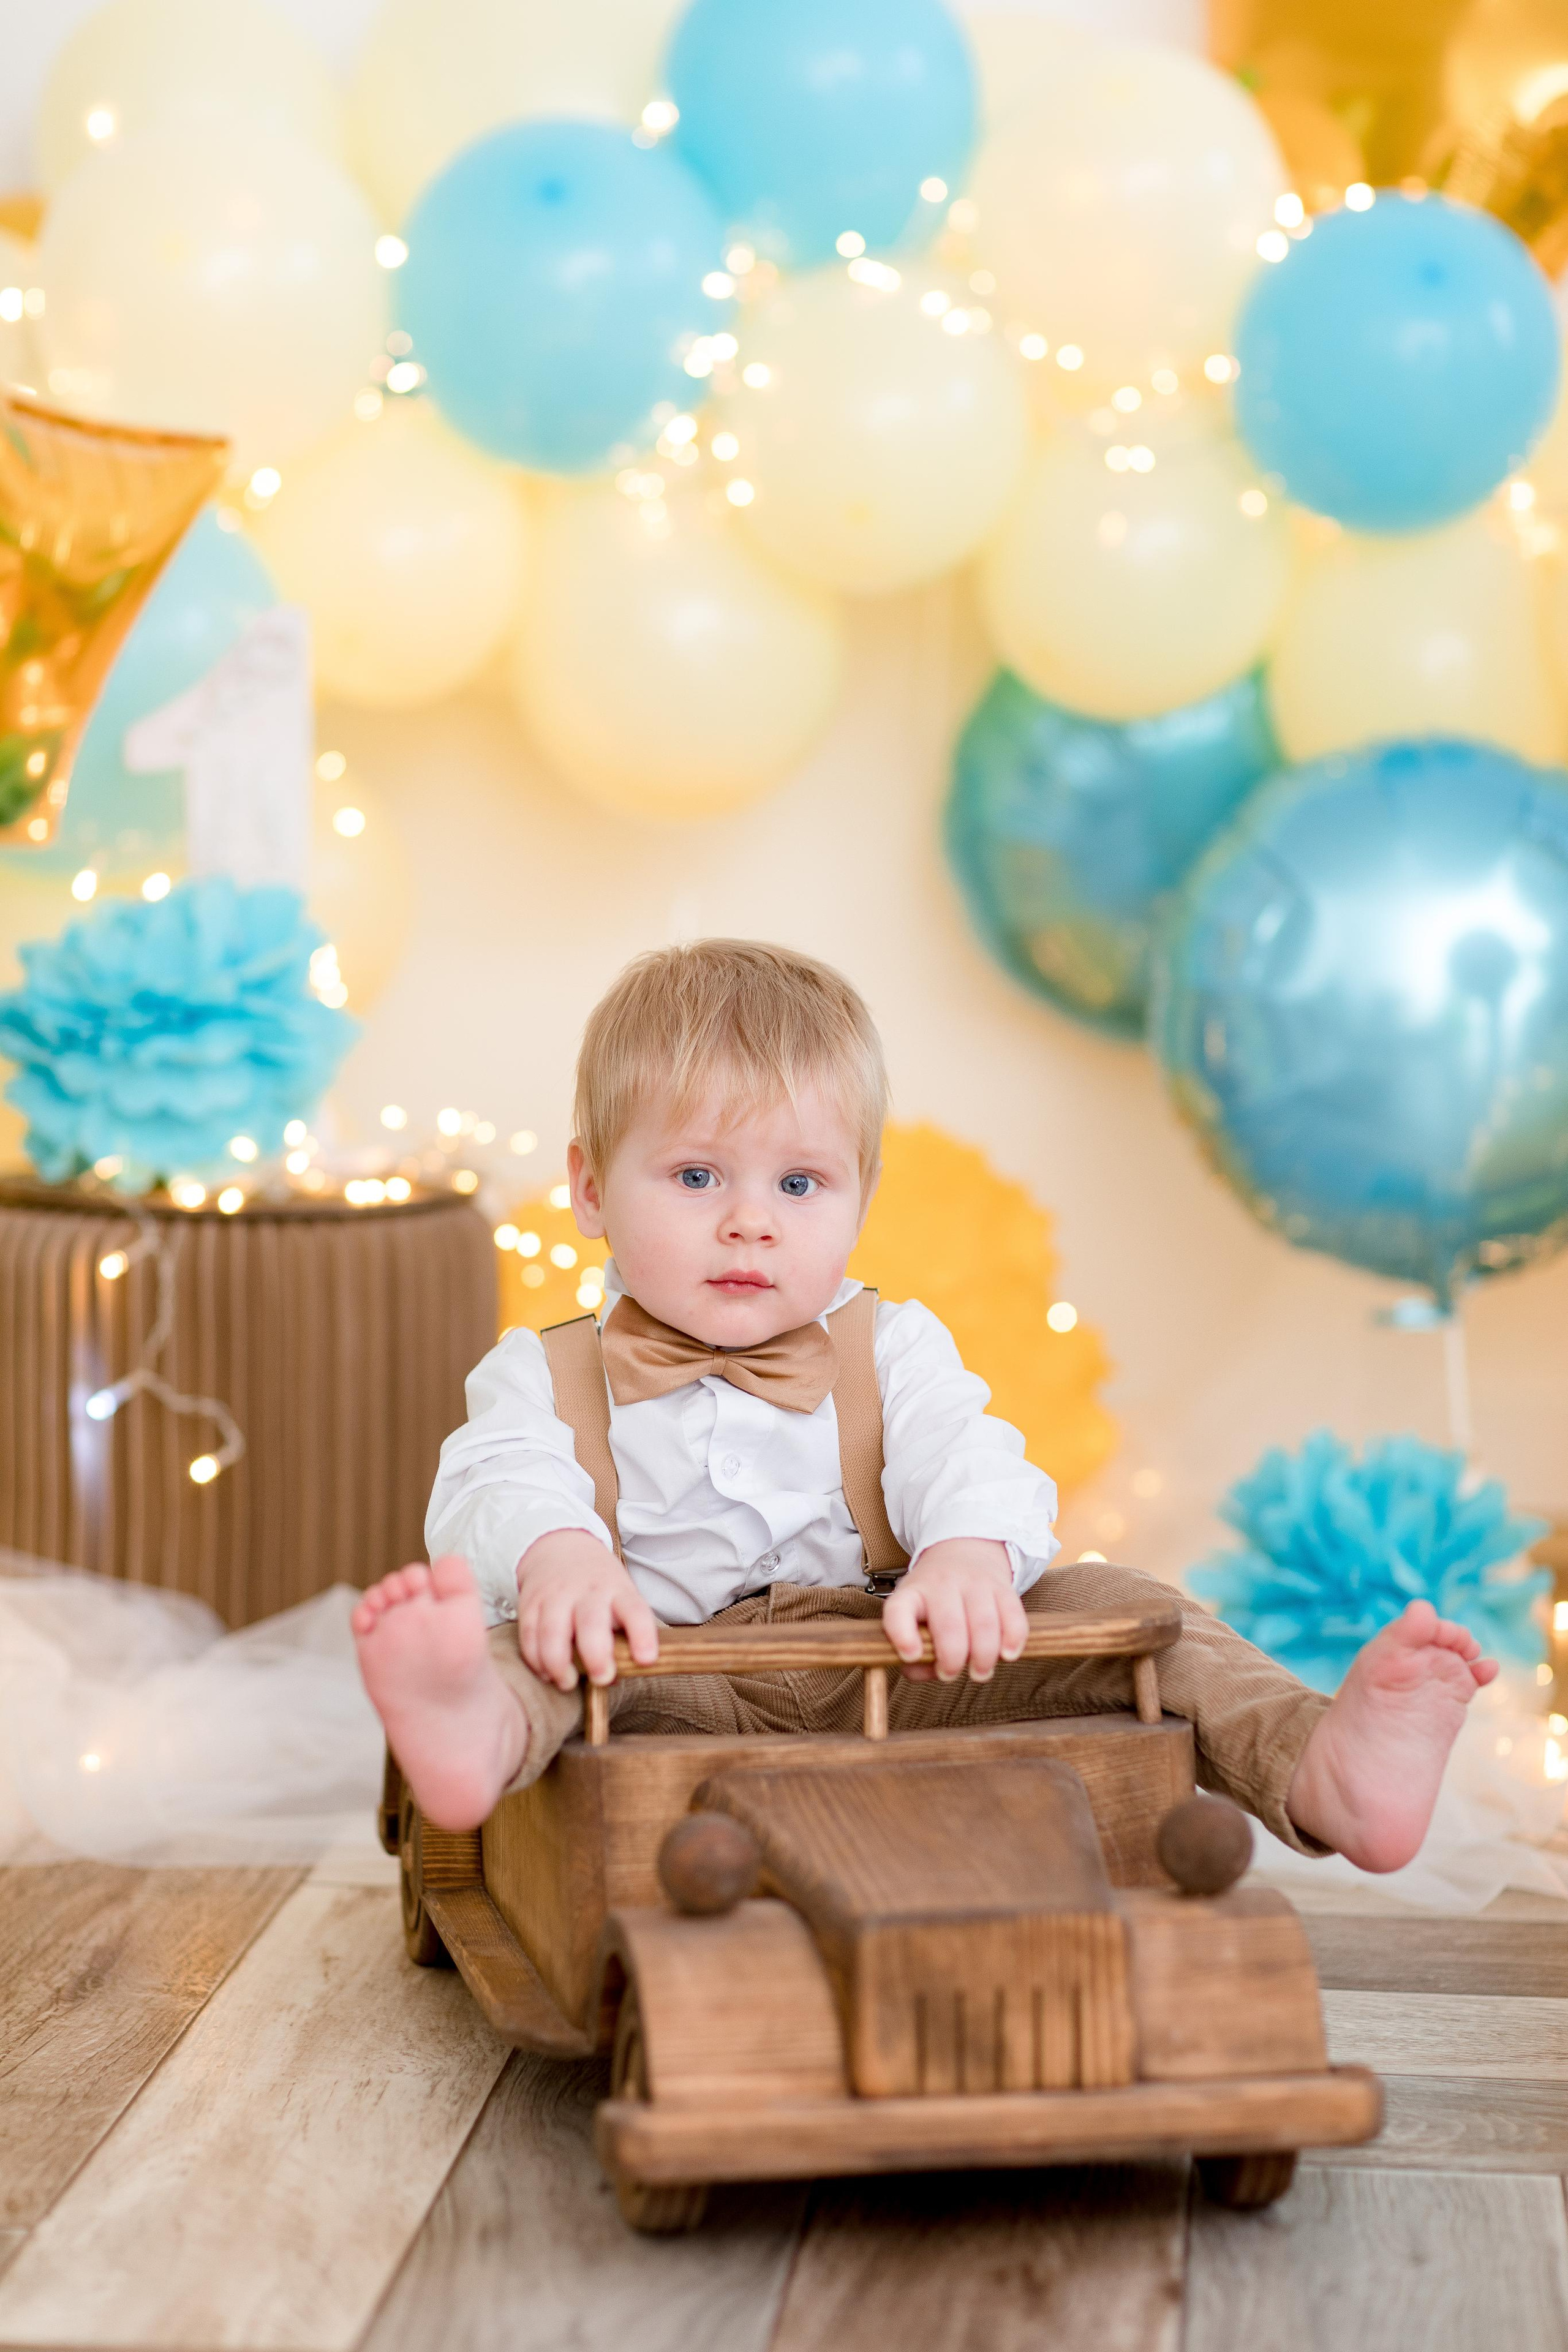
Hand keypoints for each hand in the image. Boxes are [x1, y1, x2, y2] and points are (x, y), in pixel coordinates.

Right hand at [515, 1529, 659, 1692]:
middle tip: (601, 1678)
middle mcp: (588, 1591)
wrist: (560, 1547)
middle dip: (596, 1656)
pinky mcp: (531, 1603)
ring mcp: (556, 1595)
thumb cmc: (598, 1584)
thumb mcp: (621, 1596)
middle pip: (591, 1623)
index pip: (635, 1611)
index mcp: (617, 1590)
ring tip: (567, 1683)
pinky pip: (528, 1635)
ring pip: (553, 1632)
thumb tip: (620, 1675)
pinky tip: (546, 1672)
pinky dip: (535, 1659)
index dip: (642, 1635)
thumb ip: (624, 1632)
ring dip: (559, 1664)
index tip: (646, 1659)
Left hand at [882, 1539, 1026, 1682]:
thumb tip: (927, 1672)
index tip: (911, 1655)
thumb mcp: (912, 1617)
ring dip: (984, 1656)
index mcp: (913, 1593)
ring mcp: (975, 1583)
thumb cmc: (933, 1599)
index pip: (899, 1610)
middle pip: (949, 1624)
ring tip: (980, 1672)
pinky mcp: (1003, 1587)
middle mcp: (942, 1584)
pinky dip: (1013, 1640)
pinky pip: (1013, 1616)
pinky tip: (1006, 1654)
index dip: (903, 1635)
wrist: (962, 1552)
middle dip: (952, 1659)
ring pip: (984, 1622)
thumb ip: (915, 1655)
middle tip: (951, 1674)